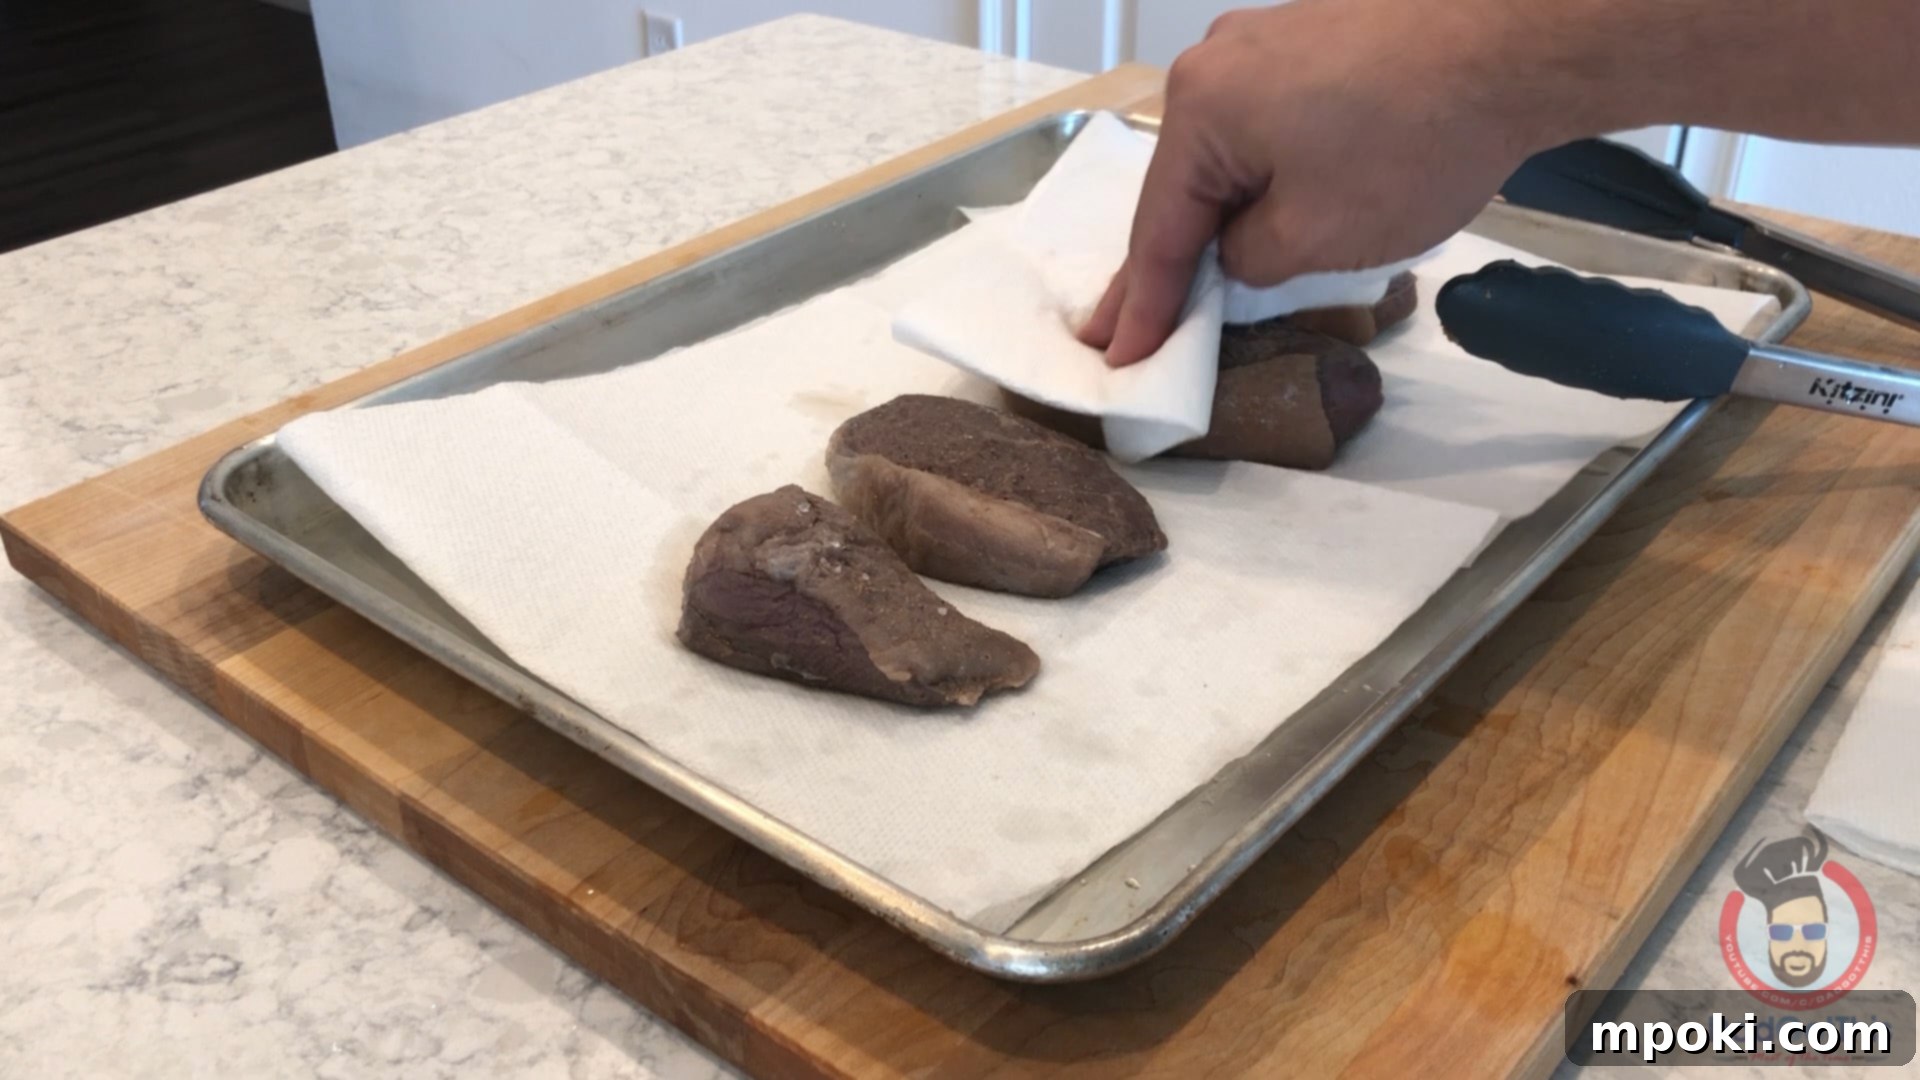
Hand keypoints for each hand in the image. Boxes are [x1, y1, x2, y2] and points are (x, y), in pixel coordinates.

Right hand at [1079, 0, 1547, 365]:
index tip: (1120, 357)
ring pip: (1229, 153)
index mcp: (1200, 107)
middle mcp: (1219, 61)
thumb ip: (1249, 260)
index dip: (1142, 304)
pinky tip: (1260, 209)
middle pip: (1185, 183)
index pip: (1159, 228)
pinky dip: (1261, 175)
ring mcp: (1271, 40)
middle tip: (1124, 327)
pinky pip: (1270, 125)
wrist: (1518, 44)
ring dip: (1217, 217)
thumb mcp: (1314, 238)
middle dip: (1164, 261)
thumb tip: (1240, 251)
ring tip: (1192, 280)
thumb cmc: (1412, 145)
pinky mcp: (1322, 38)